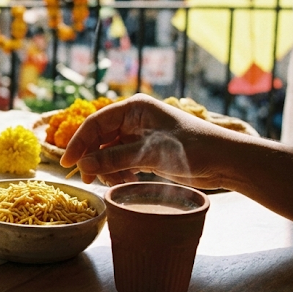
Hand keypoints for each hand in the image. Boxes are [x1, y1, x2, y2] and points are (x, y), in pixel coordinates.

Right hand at [59, 94, 234, 189]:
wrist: (226, 161)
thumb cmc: (194, 148)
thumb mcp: (151, 153)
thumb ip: (115, 159)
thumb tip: (84, 166)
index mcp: (134, 108)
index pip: (95, 123)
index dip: (78, 143)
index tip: (66, 163)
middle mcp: (135, 119)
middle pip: (100, 138)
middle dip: (92, 159)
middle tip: (88, 180)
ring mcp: (140, 136)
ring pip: (109, 152)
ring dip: (106, 169)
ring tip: (113, 184)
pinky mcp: (147, 152)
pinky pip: (122, 162)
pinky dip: (119, 173)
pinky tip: (125, 183)